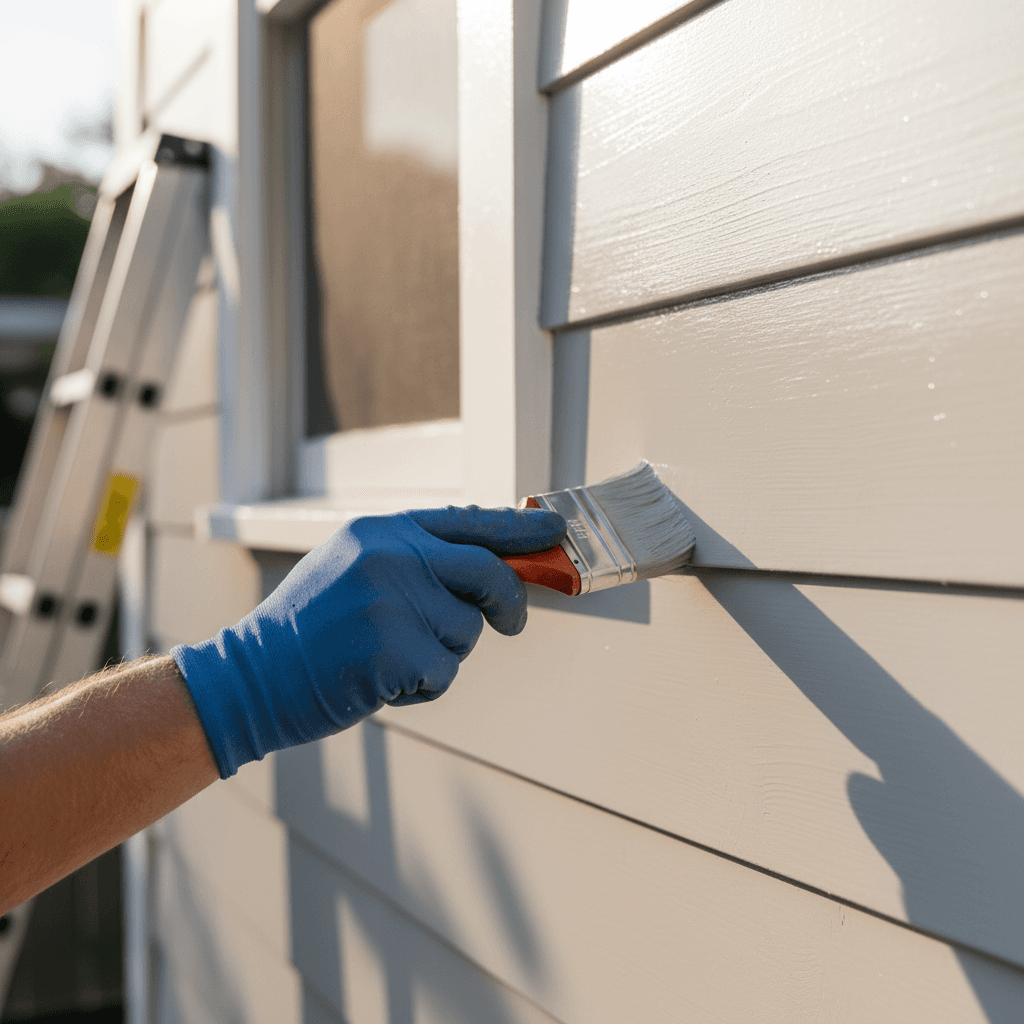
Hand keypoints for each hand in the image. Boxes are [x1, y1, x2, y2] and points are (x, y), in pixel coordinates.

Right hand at [171, 505, 565, 776]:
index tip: (555, 532)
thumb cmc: (310, 629)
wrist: (252, 676)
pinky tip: (380, 682)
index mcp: (382, 531)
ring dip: (443, 655)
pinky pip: (444, 672)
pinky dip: (423, 687)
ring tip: (390, 658)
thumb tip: (489, 569)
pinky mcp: (395, 650)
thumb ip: (415, 561)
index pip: (468, 521)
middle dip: (509, 601)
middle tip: (511, 621)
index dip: (519, 528)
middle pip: (488, 571)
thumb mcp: (354, 568)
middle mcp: (391, 556)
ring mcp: (393, 601)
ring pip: (467, 632)